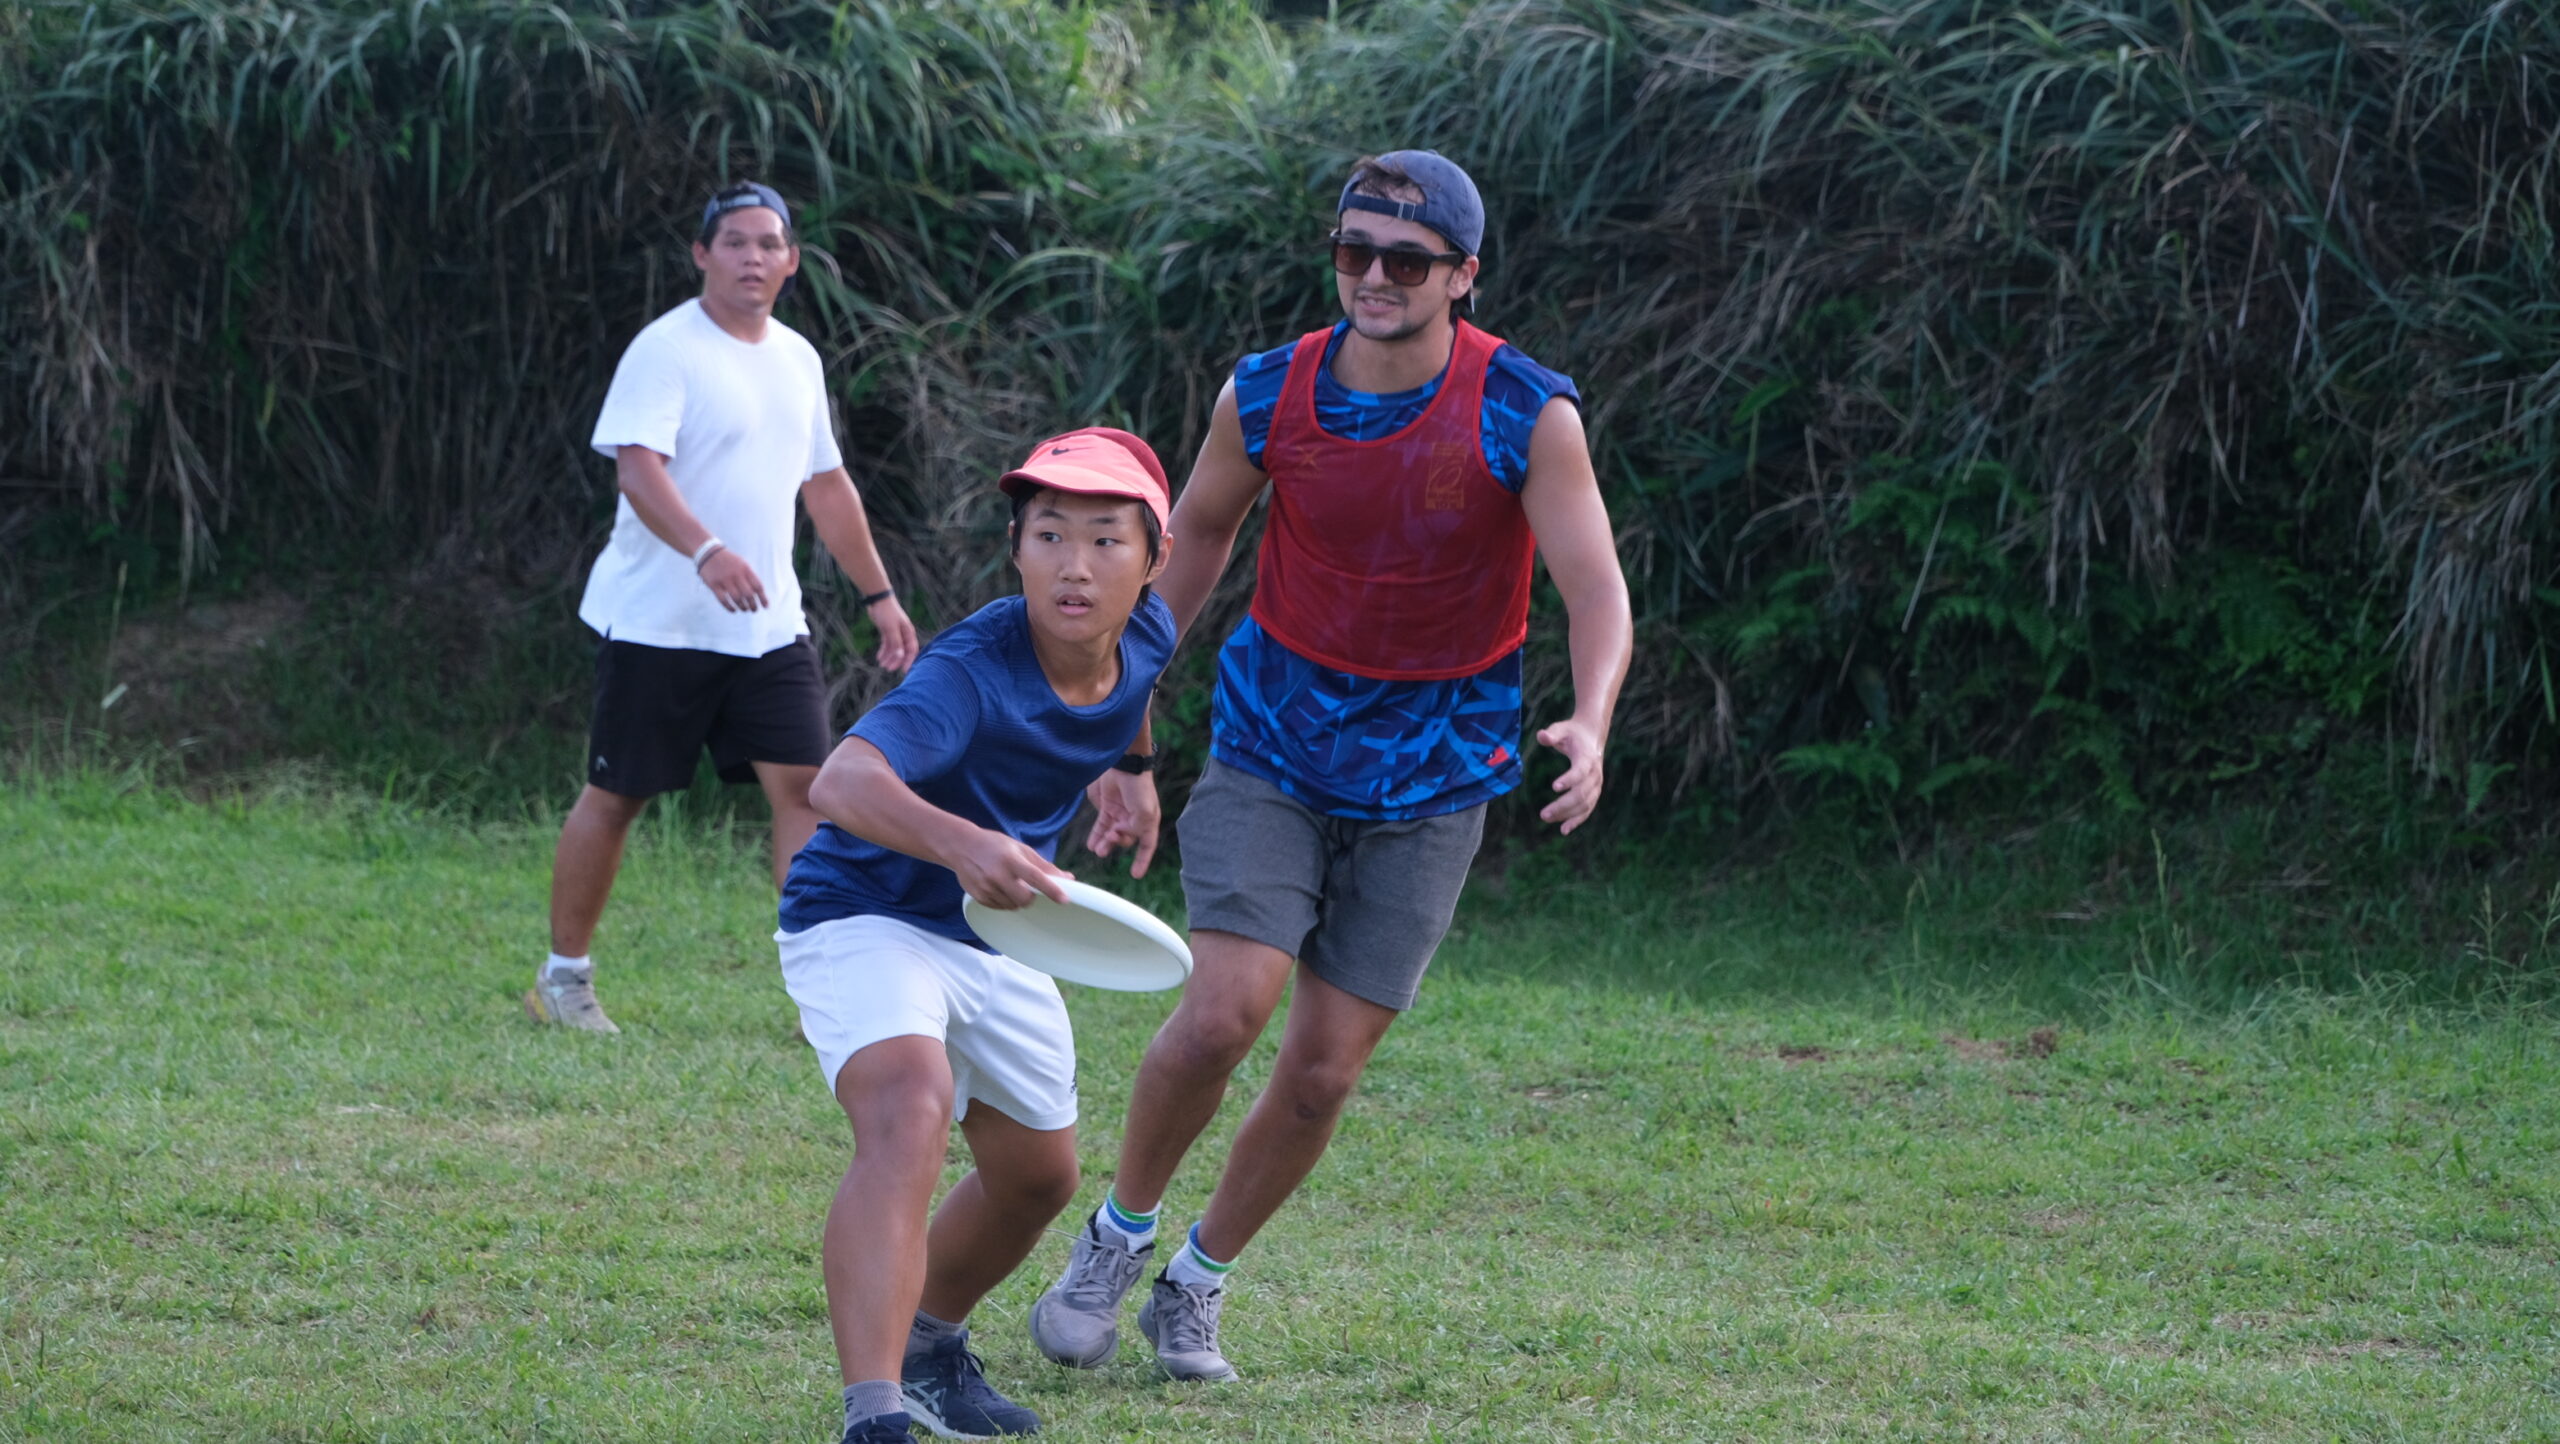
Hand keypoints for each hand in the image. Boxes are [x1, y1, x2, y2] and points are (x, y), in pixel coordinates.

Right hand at [698, 549, 768, 611]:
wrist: (708, 553)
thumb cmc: (729, 561)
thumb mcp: (742, 564)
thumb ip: (750, 577)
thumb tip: (759, 595)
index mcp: (745, 569)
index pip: (758, 586)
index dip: (763, 598)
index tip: (765, 606)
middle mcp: (736, 574)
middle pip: (748, 594)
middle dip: (753, 605)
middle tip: (754, 610)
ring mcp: (724, 579)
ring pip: (737, 598)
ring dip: (742, 607)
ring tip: (745, 609)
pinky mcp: (713, 584)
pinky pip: (723, 600)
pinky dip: (730, 607)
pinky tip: (734, 610)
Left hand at [868, 594, 919, 671]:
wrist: (878, 599)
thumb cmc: (887, 612)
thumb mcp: (891, 629)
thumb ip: (896, 643)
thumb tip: (900, 657)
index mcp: (908, 632)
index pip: (912, 650)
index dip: (909, 661)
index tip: (905, 671)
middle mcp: (904, 634)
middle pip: (902, 651)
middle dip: (896, 661)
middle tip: (888, 669)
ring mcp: (896, 633)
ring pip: (894, 649)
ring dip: (889, 657)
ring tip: (882, 665)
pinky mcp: (887, 631)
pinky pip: (887, 644)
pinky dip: (884, 651)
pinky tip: (879, 657)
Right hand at [950, 827, 1072, 909]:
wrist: (961, 846)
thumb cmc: (995, 845)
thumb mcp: (1020, 849)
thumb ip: (1043, 865)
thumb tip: (1068, 878)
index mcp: (1011, 859)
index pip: (1035, 877)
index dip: (1051, 889)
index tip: (1065, 900)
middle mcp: (997, 875)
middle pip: (1025, 899)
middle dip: (1031, 897)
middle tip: (1028, 888)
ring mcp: (986, 887)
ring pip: (1013, 906)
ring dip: (1017, 900)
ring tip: (1009, 884)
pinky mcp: (978, 897)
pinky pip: (1000, 908)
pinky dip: (1005, 902)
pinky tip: (999, 888)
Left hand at [1084, 769, 1161, 877]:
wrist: (1123, 764)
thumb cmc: (1138, 786)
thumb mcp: (1144, 810)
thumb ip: (1138, 827)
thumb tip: (1125, 836)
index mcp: (1148, 821)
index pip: (1147, 845)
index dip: (1142, 860)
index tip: (1135, 875)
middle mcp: (1134, 820)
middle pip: (1126, 840)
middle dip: (1116, 844)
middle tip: (1106, 845)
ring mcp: (1119, 814)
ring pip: (1111, 835)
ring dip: (1105, 844)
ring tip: (1097, 849)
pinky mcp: (1106, 808)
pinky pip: (1100, 827)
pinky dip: (1096, 836)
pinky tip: (1091, 845)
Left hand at [1534, 717, 1606, 833]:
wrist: (1591, 736)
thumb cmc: (1572, 733)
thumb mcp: (1561, 729)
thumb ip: (1551, 734)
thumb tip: (1541, 735)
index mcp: (1587, 758)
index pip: (1580, 771)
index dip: (1569, 779)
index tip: (1554, 787)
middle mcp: (1594, 774)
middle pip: (1581, 794)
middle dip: (1563, 805)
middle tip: (1543, 814)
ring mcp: (1596, 785)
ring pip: (1584, 805)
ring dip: (1567, 815)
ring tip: (1546, 818)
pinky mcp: (1594, 793)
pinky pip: (1587, 809)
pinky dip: (1577, 820)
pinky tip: (1564, 830)